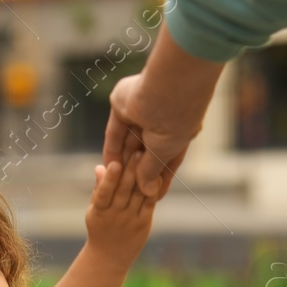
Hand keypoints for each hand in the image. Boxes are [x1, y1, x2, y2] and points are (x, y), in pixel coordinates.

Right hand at [83, 153, 156, 261]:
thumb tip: (100, 166)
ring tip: (148, 156)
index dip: (110, 179)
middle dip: (130, 170)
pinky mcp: (143, 224)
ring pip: (138, 195)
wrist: (109, 258)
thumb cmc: (100, 229)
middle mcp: (115, 216)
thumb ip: (99, 189)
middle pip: (123, 191)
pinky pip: (149, 203)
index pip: (104, 193)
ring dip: (143, 175)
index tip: (113, 163)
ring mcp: (130, 220)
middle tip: (136, 150)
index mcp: (99, 211)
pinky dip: (153, 188)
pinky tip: (157, 173)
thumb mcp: (94, 211)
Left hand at [104, 73, 195, 200]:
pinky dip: (111, 150)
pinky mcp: (122, 105)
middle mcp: (161, 119)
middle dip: (139, 172)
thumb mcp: (163, 152)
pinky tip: (108, 167)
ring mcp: (142, 111)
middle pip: (146, 152)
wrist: (166, 89)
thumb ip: (151, 171)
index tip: (154, 197)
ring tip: (118, 185)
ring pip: (129, 143)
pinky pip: (114, 132)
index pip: (167, 159)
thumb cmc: (174, 122)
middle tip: (132, 194)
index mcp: (178, 129)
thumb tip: (147, 191)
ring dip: (124, 163)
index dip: (160, 179)